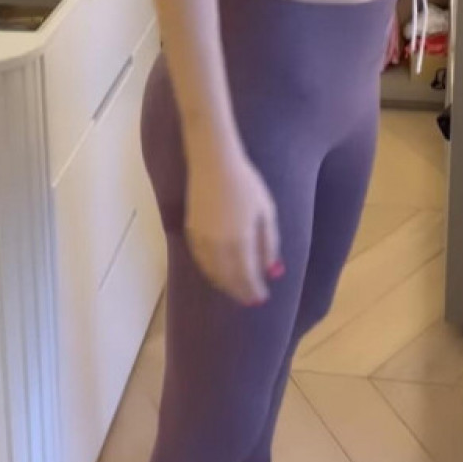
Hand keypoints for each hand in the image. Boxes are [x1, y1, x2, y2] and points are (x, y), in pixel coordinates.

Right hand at [185, 144, 281, 305]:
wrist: (213, 162)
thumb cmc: (246, 184)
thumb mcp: (266, 212)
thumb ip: (269, 244)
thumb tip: (272, 271)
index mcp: (240, 241)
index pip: (247, 276)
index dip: (254, 290)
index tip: (262, 298)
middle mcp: (218, 246)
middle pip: (228, 278)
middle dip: (240, 291)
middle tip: (249, 299)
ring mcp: (201, 239)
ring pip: (212, 272)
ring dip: (224, 284)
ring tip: (235, 289)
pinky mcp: (190, 231)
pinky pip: (200, 260)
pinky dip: (209, 271)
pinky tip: (216, 272)